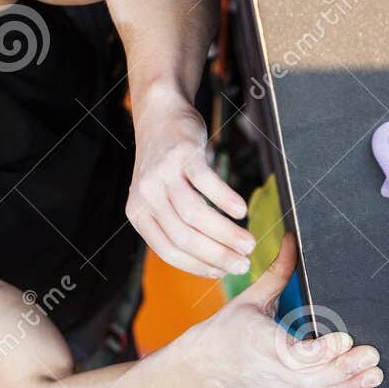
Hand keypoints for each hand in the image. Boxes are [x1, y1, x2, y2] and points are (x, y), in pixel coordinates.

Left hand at [126, 88, 252, 278]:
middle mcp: (146, 196)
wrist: (160, 115)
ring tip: (250, 242)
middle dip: (217, 255)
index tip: (224, 273)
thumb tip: (213, 262)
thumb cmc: (167, 164)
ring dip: (226, 233)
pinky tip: (242, 211)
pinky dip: (226, 199)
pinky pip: (206, 182)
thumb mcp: (159, 198)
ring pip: (196, 215)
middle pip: (184, 237)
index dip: (198, 266)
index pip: (169, 252)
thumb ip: (174, 225)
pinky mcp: (182, 153)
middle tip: (244, 263)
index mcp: (138, 214)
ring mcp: (163, 173)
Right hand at [202, 235, 382, 387]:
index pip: (295, 352)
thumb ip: (277, 272)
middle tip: (371, 356)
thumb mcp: (250, 297)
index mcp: (260, 342)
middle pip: (312, 378)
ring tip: (373, 375)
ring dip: (348, 387)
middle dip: (345, 369)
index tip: (346, 338)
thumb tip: (293, 239)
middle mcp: (271, 369)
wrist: (207, 364)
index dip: (322, 350)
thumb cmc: (229, 328)